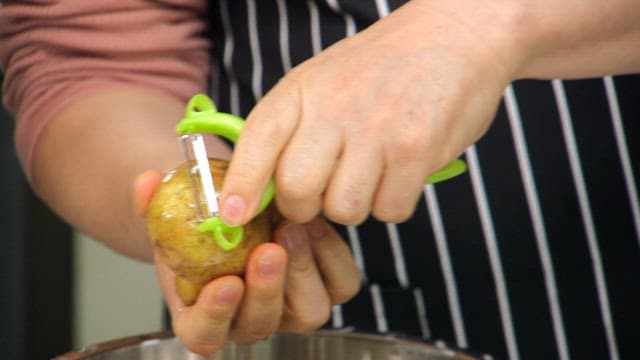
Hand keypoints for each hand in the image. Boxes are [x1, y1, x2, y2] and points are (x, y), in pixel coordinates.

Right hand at [134, 170, 360, 355]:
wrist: (237, 214)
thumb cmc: (202, 224)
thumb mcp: (172, 211)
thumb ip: (154, 200)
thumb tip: (145, 182)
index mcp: (203, 313)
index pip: (205, 335)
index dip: (215, 316)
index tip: (225, 284)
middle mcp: (248, 317)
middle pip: (260, 323)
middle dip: (267, 287)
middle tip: (269, 248)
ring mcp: (289, 306)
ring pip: (308, 312)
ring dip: (302, 271)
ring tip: (292, 228)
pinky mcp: (323, 286)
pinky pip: (340, 285)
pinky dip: (332, 256)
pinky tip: (315, 224)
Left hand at [219, 0, 523, 226]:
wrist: (452, 37)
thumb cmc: (380, 68)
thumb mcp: (321, 79)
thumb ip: (290, 127)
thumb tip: (256, 188)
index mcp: (303, 88)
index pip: (258, 140)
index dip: (240, 185)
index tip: (231, 216)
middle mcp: (334, 107)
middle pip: (296, 190)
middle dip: (305, 208)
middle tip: (321, 194)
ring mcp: (376, 129)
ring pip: (344, 209)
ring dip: (354, 205)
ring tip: (369, 175)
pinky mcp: (416, 150)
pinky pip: (389, 210)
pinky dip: (393, 202)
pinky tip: (399, 174)